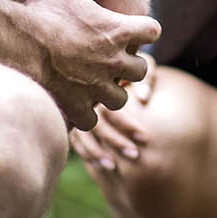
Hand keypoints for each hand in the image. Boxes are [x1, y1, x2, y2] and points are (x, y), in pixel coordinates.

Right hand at [24, 0, 160, 128]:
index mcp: (118, 32)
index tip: (133, 28)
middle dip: (130, 65)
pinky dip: (86, 113)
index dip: (145, 28)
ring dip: (111, 90)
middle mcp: (113, 62)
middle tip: (112, 58)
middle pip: (140, 70)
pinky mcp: (78, 106)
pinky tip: (75, 101)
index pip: (153, 31)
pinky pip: (92, 119)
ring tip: (95, 82)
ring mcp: (96, 88)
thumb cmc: (45, 10)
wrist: (17, 43)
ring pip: (119, 98)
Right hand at [68, 53, 154, 174]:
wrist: (93, 51)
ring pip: (83, 137)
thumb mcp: (136, 55)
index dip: (130, 126)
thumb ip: (147, 75)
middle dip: (117, 143)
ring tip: (114, 167)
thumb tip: (145, 98)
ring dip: (98, 153)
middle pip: (98, 126)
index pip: (114, 111)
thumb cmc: (123, 54)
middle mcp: (83, 96)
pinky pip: (74, 140)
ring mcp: (73, 108)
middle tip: (135, 155)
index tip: (146, 138)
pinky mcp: (69, 116)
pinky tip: (98, 164)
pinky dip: (86, 153)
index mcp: (100, 83)